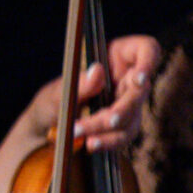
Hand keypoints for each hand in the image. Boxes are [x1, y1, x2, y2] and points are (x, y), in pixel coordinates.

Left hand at [0, 33, 159, 186]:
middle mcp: (125, 79)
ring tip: (80, 132)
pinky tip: (91, 143)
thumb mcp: (55, 92)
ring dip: (108, 128)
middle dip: (123, 108)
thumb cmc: (51, 102)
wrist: (44, 131)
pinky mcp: (124, 125)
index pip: (145, 49)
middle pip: (140, 90)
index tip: (139, 77)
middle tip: (107, 118)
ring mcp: (127, 103)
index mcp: (113, 57)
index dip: (149, 60)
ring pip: (133, 116)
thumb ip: (77, 83)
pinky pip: (125, 134)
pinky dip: (109, 140)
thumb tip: (97, 71)